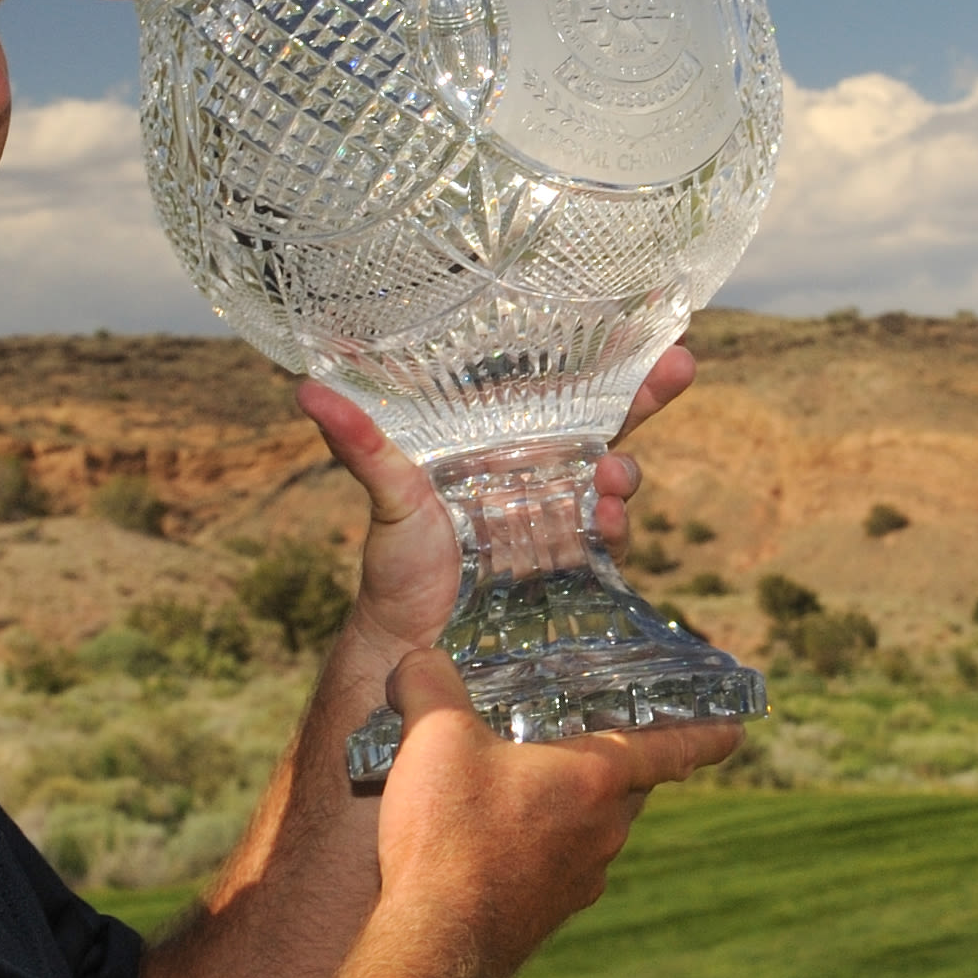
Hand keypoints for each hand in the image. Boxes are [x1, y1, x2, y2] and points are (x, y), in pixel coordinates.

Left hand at [296, 346, 695, 658]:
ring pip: (615, 483)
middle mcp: (544, 473)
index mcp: (506, 442)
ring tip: (610, 481)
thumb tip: (306, 391)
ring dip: (622, 476)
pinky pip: (611, 542)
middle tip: (670, 373)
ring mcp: (565, 518)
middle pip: (612, 426)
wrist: (411, 640)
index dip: (614, 363)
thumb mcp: (385, 492)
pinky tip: (605, 525)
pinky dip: (616, 531)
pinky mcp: (576, 567)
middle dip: (648, 397)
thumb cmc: (397, 559)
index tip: (660, 338)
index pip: (569, 392)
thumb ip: (359, 443)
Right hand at [372, 649, 738, 977]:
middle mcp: (603, 829)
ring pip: (597, 826)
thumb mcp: (433, 735)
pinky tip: (498, 836)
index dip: (707, 733)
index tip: (738, 730)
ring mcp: (581, 877)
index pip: (672, 747)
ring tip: (532, 781)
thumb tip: (418, 659)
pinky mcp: (549, 911)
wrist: (437, 945)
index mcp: (595, 777)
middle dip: (624, 760)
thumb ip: (430, 682)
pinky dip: (545, 842)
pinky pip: (561, 862)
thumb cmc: (450, 835)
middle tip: (604, 735)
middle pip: (632, 785)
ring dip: (578, 804)